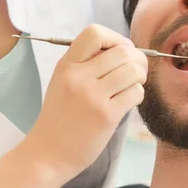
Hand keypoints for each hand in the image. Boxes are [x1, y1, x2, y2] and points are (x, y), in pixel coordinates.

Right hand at [27, 24, 146, 180]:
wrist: (47, 154)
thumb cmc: (59, 117)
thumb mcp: (62, 81)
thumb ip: (86, 64)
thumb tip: (123, 49)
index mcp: (67, 65)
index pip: (95, 33)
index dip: (116, 38)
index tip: (120, 51)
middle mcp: (78, 77)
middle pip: (122, 51)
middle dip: (137, 57)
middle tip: (136, 69)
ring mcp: (92, 96)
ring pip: (132, 70)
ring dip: (140, 76)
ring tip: (134, 84)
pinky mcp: (106, 116)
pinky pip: (135, 92)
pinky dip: (138, 94)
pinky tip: (129, 100)